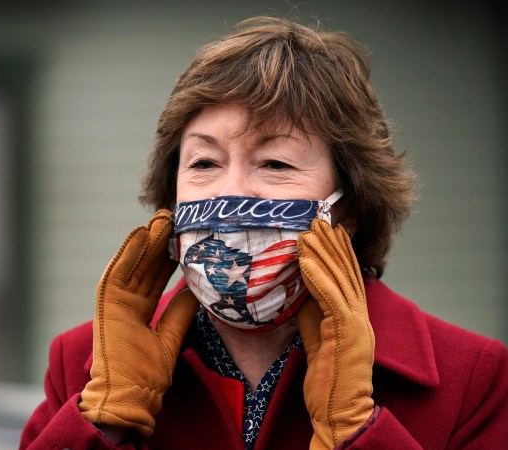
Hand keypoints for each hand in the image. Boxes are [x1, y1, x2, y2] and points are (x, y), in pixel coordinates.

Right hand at [78, 210, 198, 436]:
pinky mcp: (107, 305)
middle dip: (159, 244)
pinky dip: (128, 253)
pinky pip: (118, 273)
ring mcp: (116, 303)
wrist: (130, 396)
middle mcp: (127, 303)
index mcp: (139, 311)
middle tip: (173, 219)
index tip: (182, 237)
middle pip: (145, 267)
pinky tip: (140, 233)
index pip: (156, 277)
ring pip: (133, 265)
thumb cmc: (148, 374)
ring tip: (161, 219)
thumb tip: (197, 289)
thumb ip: (180, 311)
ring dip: (146, 242)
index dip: (169, 257)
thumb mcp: (171, 336)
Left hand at [296, 219, 374, 448]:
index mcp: (355, 314)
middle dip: (332, 244)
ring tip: (308, 232)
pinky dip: (319, 278)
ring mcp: (357, 323)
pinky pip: (332, 300)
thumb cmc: (327, 374)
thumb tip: (301, 284)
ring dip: (323, 254)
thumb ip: (314, 308)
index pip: (347, 275)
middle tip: (317, 220)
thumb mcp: (317, 332)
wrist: (339, 409)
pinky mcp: (349, 334)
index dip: (338, 250)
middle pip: (346, 271)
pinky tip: (306, 260)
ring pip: (340, 280)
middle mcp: (360, 314)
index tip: (326, 228)